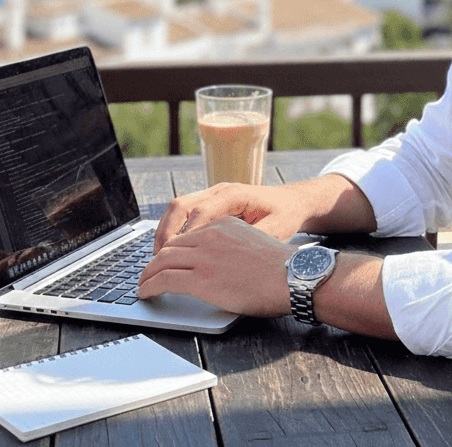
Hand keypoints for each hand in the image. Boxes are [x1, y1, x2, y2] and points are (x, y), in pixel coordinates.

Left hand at [137, 215, 293, 316]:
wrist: (291, 277)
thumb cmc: (280, 268)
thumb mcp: (254, 242)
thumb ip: (232, 245)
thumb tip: (220, 263)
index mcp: (223, 224)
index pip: (187, 233)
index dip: (171, 248)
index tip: (166, 259)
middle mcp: (210, 235)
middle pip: (170, 245)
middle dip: (155, 260)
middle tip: (148, 273)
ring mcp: (204, 256)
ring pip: (162, 261)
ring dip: (148, 274)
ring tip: (143, 284)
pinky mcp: (200, 279)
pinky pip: (164, 280)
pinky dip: (150, 287)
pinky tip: (146, 293)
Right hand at [152, 182, 309, 252]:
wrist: (293, 202)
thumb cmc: (285, 215)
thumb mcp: (275, 231)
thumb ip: (251, 241)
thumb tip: (230, 260)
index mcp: (235, 193)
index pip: (200, 210)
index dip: (186, 235)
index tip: (175, 256)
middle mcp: (220, 190)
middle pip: (182, 205)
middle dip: (167, 232)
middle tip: (158, 259)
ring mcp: (214, 195)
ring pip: (179, 208)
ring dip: (166, 231)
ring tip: (159, 257)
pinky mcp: (211, 204)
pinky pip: (185, 214)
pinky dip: (175, 231)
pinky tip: (172, 251)